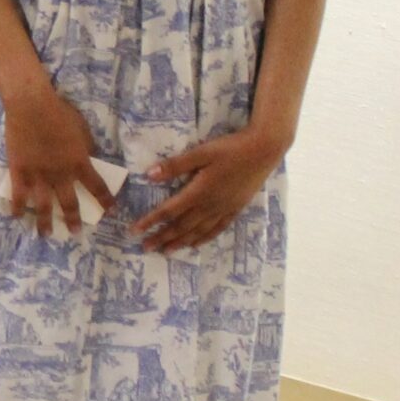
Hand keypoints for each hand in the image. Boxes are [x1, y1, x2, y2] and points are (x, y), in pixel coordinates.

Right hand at [0, 86, 113, 236]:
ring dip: (45, 222)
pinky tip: (16, 216)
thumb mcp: (82, 130)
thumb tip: (89, 159)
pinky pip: (18, 195)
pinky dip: (17, 207)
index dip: (105, 200)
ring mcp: (38, 175)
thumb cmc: (59, 113)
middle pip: (69, 203)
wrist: (31, 106)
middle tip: (75, 233)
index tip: (111, 211)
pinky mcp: (19, 171)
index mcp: (79, 163)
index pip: (97, 187)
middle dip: (73, 220)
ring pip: (43, 206)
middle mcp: (60, 175)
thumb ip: (85, 148)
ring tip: (45, 234)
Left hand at [135, 128, 285, 252]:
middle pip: (181, 226)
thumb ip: (176, 165)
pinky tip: (196, 244)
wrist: (264, 151)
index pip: (169, 211)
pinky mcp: (236, 208)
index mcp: (199, 191)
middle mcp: (210, 205)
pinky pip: (217, 229)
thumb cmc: (231, 149)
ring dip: (180, 242)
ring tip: (166, 251)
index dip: (151, 221)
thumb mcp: (201, 152)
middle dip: (162, 237)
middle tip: (145, 247)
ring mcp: (224, 209)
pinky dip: (204, 238)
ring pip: (198, 231)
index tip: (135, 231)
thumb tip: (149, 175)